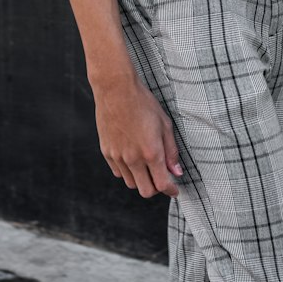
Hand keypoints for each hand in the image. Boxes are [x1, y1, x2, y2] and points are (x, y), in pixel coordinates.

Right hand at [94, 76, 183, 198]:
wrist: (116, 90)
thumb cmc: (143, 104)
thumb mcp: (165, 124)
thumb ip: (171, 151)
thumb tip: (176, 172)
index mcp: (151, 152)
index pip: (162, 184)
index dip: (171, 190)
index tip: (174, 189)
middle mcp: (133, 159)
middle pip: (146, 191)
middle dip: (156, 188)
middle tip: (161, 178)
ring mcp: (118, 157)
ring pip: (131, 183)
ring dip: (141, 180)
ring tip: (146, 165)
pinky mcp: (106, 152)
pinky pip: (118, 172)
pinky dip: (127, 171)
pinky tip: (132, 158)